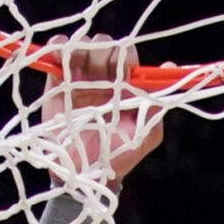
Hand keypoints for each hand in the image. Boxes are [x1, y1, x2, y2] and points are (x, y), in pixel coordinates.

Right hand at [47, 40, 163, 182]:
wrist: (86, 176)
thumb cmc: (119, 156)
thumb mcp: (147, 133)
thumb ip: (157, 103)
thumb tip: (168, 67)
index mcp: (124, 86)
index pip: (124, 56)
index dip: (122, 55)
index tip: (119, 67)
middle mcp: (101, 80)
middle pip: (101, 48)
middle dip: (99, 49)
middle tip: (96, 67)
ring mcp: (77, 83)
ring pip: (79, 49)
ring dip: (79, 47)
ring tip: (77, 62)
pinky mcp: (55, 89)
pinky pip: (56, 61)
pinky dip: (56, 49)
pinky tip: (58, 53)